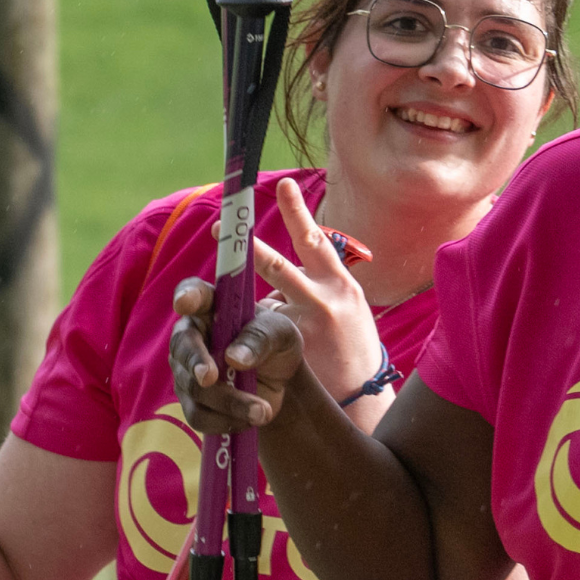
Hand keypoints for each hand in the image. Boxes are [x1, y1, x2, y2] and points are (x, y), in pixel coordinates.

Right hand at [170, 278, 303, 435]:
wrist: (281, 382)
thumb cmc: (277, 344)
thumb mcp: (282, 334)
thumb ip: (261, 337)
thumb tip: (235, 357)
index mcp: (212, 307)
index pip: (193, 293)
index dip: (186, 296)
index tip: (184, 303)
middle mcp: (192, 336)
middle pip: (182, 347)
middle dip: (196, 363)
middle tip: (210, 377)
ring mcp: (187, 370)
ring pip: (194, 388)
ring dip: (228, 402)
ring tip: (261, 411)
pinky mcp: (193, 401)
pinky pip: (198, 416)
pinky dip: (225, 421)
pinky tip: (250, 420)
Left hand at [254, 178, 385, 405]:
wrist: (362, 395)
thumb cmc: (350, 346)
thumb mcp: (347, 307)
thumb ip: (317, 285)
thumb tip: (282, 273)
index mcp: (341, 282)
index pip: (316, 239)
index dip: (297, 211)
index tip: (281, 185)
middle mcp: (325, 298)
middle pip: (278, 265)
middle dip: (247, 247)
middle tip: (218, 226)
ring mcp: (307, 324)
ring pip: (262, 304)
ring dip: (251, 305)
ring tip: (250, 304)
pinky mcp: (292, 350)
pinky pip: (262, 332)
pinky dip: (257, 337)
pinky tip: (271, 349)